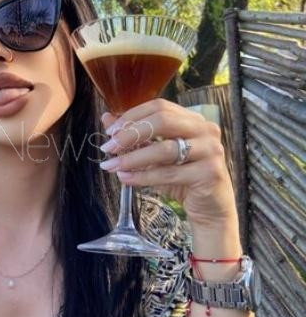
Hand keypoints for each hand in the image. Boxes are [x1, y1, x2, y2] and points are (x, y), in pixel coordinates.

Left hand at [99, 99, 236, 226]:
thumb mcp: (155, 156)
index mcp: (192, 119)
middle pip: (163, 121)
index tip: (110, 132)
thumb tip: (107, 118)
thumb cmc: (182, 179)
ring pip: (164, 149)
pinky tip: (126, 178)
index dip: (132, 117)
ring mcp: (210, 150)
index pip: (159, 107)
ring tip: (112, 166)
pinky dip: (143, 176)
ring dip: (133, 158)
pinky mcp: (210, 173)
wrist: (210, 209)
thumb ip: (135, 136)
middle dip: (130, 133)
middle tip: (108, 147)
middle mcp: (205, 130)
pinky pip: (169, 173)